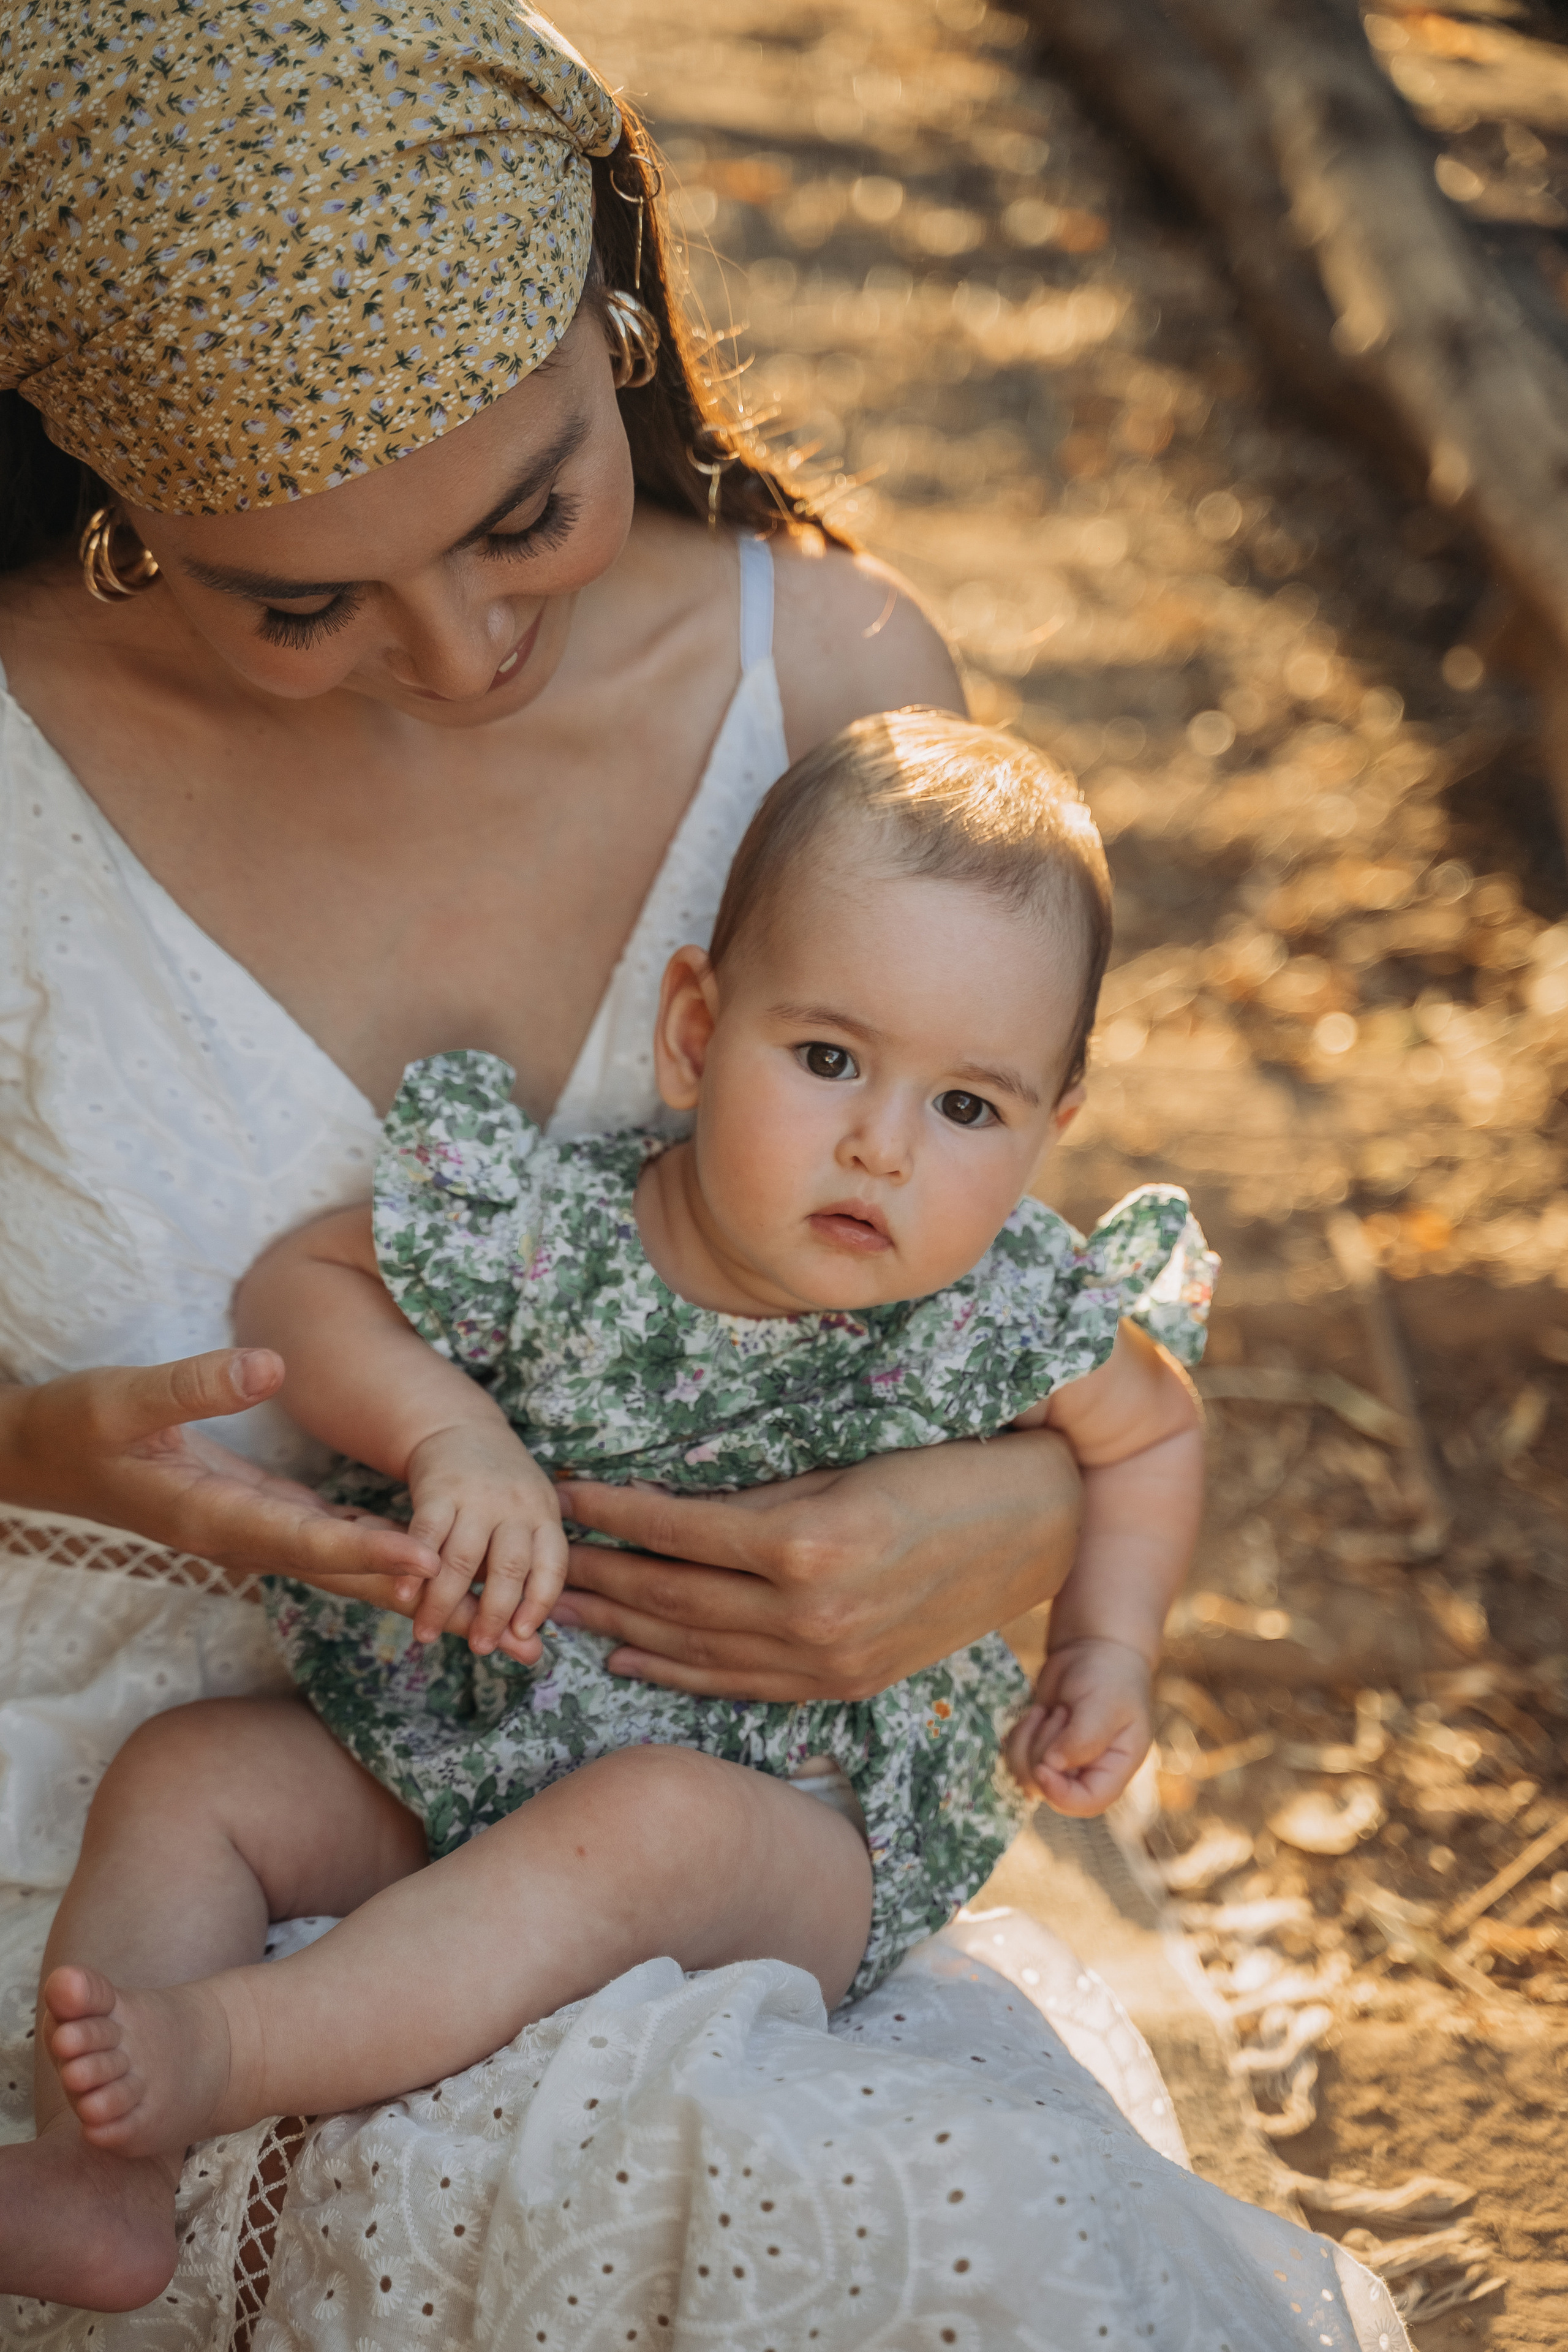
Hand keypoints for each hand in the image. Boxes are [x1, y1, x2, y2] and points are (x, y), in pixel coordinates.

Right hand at [0, 1350, 438, 1590]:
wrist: (42, 1456)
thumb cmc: (76, 1426)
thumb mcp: (122, 1396)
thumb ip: (194, 1384)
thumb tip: (269, 1366)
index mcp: (210, 1515)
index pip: (302, 1540)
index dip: (365, 1551)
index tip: (426, 1558)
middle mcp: (238, 1534)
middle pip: (336, 1571)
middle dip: (406, 1588)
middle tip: (482, 1608)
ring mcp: (248, 1527)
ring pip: (336, 1561)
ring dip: (399, 1575)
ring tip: (473, 1590)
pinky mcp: (254, 1512)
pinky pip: (325, 1538)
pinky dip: (371, 1546)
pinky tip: (420, 1547)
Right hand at [400, 1422, 568, 1661]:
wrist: (462, 1430)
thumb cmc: (498, 1496)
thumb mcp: (525, 1521)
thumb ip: (523, 1577)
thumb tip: (530, 1645)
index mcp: (544, 1516)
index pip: (552, 1566)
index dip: (540, 1603)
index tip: (524, 1639)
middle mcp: (517, 1506)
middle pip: (509, 1568)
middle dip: (493, 1614)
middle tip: (478, 1650)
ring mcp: (478, 1496)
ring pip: (463, 1557)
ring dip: (444, 1601)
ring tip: (427, 1634)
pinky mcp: (439, 1489)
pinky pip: (426, 1533)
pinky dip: (413, 1568)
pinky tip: (402, 1596)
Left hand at [548, 1429, 1080, 1701]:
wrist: (1038, 1526)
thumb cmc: (940, 1469)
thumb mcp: (844, 1466)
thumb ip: (758, 1497)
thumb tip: (665, 1506)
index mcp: (810, 1543)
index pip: (678, 1530)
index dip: (611, 1510)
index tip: (560, 1491)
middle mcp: (814, 1613)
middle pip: (674, 1597)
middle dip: (597, 1575)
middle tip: (536, 1558)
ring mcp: (830, 1660)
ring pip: (697, 1648)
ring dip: (620, 1626)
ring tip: (558, 1606)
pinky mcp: (845, 1683)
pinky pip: (741, 1684)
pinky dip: (677, 1673)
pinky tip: (627, 1657)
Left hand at [1005, 1637, 1152, 1817]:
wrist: (1094, 1651)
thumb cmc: (1109, 1677)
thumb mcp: (1104, 1704)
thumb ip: (1082, 1738)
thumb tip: (1051, 1766)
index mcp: (1113, 1769)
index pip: (1086, 1802)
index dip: (1060, 1794)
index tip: (1044, 1765)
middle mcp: (1086, 1773)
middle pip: (1048, 1788)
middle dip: (1045, 1748)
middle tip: (1063, 1711)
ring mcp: (1060, 1764)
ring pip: (1026, 1774)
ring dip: (1031, 1738)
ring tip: (1055, 1709)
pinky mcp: (1037, 1748)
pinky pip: (1014, 1756)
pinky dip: (1020, 1732)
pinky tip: (1039, 1710)